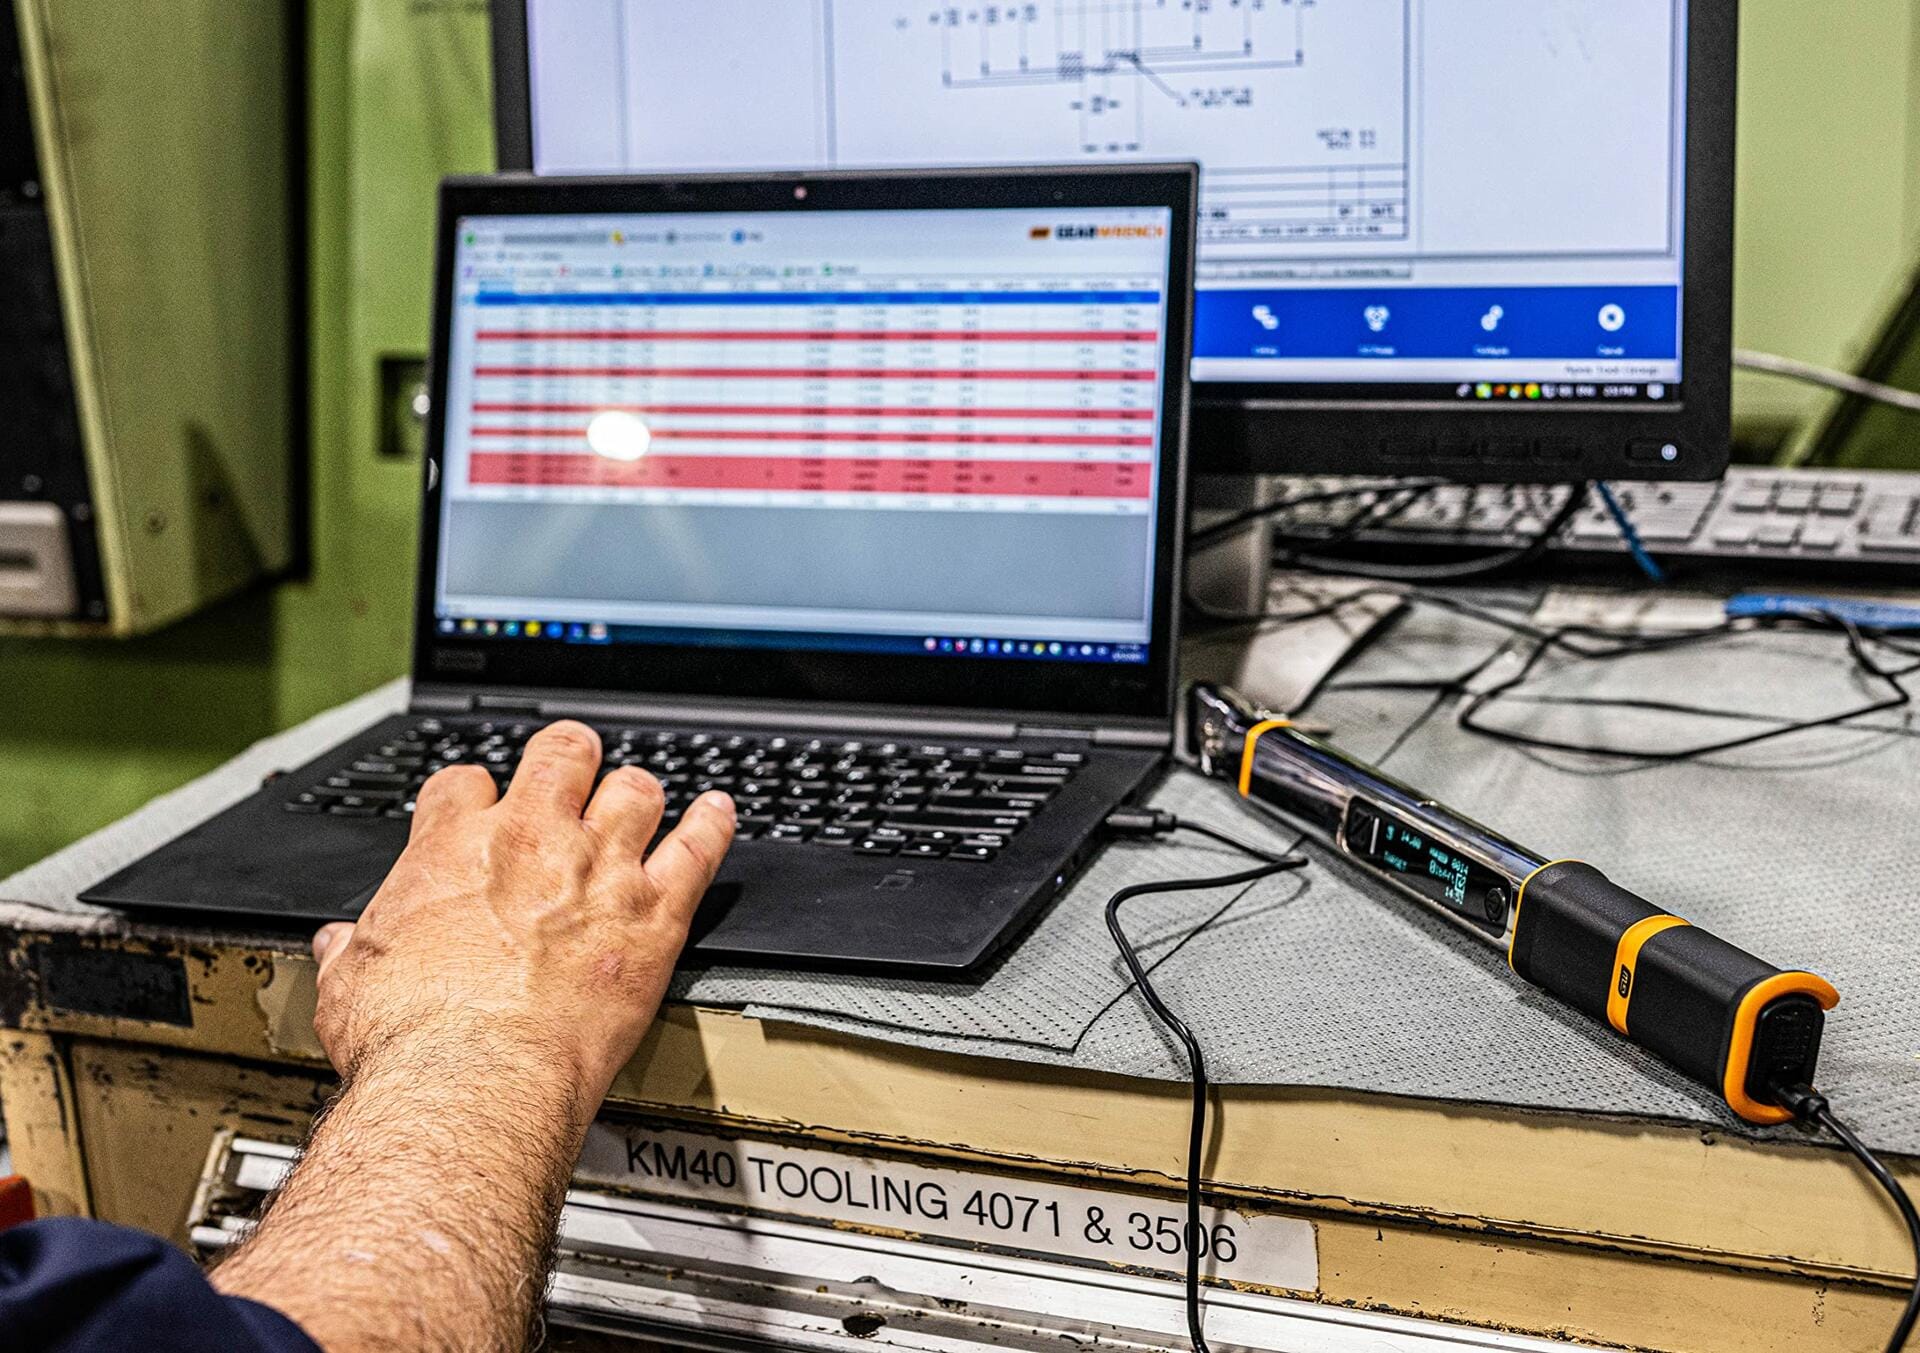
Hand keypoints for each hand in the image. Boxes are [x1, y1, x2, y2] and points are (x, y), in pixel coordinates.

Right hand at [308, 720, 735, 1116]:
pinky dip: (713, 826)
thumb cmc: (410, 1042)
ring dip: (636, 792)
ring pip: (635, 790)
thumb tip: (335, 947)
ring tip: (640, 796)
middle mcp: (530, 843)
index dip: (474, 792)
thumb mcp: (348, 989)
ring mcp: (598, 872)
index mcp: (450, 851)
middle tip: (574, 766)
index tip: (481, 807)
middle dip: (569, 756)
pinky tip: (718, 813)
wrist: (472, 1083)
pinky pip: (699, 848)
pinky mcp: (654, 916)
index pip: (464, 783)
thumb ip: (349, 954)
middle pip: (562, 756)